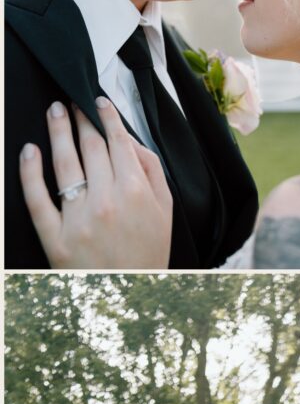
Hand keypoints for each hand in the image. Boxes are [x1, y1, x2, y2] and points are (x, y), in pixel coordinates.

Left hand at [20, 98, 171, 267]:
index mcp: (136, 193)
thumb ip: (153, 172)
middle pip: (90, 146)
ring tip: (54, 112)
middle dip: (81, 118)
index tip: (98, 103)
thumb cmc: (148, 256)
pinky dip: (30, 171)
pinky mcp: (56, 239)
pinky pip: (37, 198)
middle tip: (73, 103)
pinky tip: (29, 151)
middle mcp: (107, 202)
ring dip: (57, 130)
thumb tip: (129, 141)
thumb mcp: (166, 213)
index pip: (117, 141)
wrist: (132, 301)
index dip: (106, 116)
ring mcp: (79, 220)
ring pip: (64, 162)